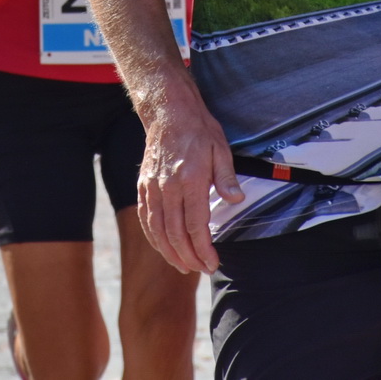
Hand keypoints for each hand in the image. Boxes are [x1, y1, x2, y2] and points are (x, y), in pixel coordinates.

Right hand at [137, 88, 244, 273]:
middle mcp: (168, 186)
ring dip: (169, 252)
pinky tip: (163, 247)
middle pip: (175, 233)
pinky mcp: (143, 185)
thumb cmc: (198, 130)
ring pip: (157, 229)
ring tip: (184, 266)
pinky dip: (153, 237)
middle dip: (189, 257)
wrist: (168, 111)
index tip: (212, 263)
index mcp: (191, 179)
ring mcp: (152, 187)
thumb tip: (236, 200)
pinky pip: (145, 217)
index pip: (195, 225)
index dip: (203, 249)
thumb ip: (226, 177)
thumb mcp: (221, 149)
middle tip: (202, 269)